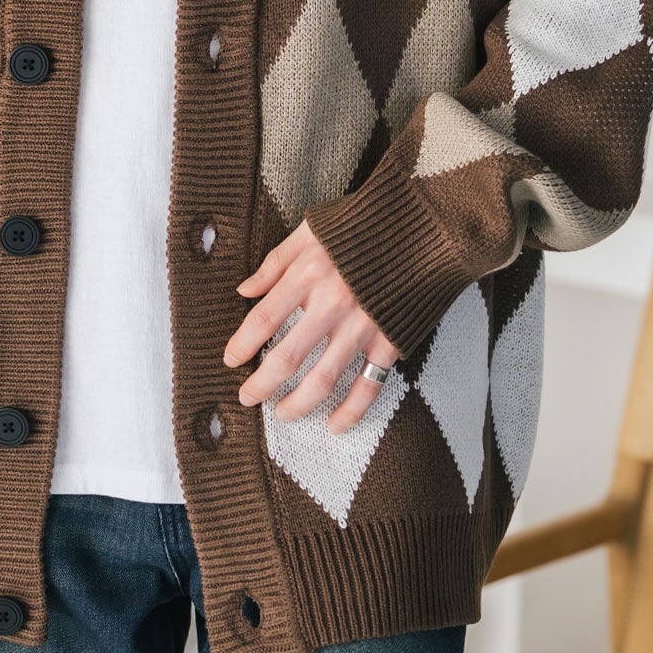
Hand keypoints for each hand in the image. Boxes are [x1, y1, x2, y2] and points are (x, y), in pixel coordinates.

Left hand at [222, 219, 400, 434]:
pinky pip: (368, 386)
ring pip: (322, 380)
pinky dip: (351, 412)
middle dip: (261, 385)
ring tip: (281, 414)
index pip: (263, 319)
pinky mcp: (390, 341)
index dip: (241, 345)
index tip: (230, 360)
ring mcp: (362, 327)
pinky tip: (333, 425)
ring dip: (297, 404)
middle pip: (286, 358)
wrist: (422, 228)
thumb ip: (275, 261)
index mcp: (308, 274)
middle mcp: (332, 305)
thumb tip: (244, 290)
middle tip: (247, 397)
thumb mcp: (310, 230)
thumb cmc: (361, 226)